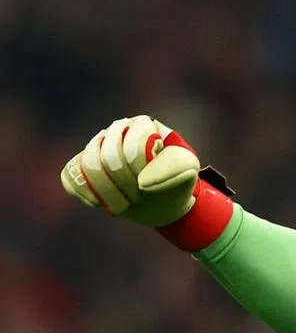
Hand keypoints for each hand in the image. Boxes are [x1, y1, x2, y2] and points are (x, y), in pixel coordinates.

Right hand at [60, 116, 201, 227]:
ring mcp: (96, 145)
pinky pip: (70, 176)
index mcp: (143, 126)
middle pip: (106, 156)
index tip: (152, 187)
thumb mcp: (187, 173)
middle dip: (123, 185)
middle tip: (137, 199)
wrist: (163, 201)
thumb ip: (173, 168)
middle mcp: (117, 130)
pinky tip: (100, 203)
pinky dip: (84, 193)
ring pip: (87, 165)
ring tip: (123, 206)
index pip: (131, 147)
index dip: (139, 173)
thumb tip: (142, 180)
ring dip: (105, 192)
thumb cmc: (177, 183)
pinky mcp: (82, 164)